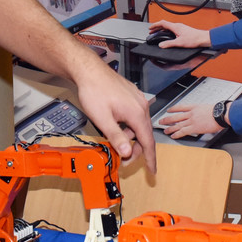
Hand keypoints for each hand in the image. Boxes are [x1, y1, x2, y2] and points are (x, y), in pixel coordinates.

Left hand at [72, 58, 157, 172]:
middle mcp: (141, 106)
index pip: (148, 141)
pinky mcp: (131, 96)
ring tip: (116, 143)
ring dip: (130, 137)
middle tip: (123, 159)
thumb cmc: (94, 90)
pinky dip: (129, 127)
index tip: (152, 170)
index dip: (150, 158)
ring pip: (139, 125)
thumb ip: (116, 137)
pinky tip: (117, 128)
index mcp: (137, 113)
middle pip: (144, 135)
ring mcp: (137, 100)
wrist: (89, 70)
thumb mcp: (103, 119)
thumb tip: (127, 152)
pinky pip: (135, 116)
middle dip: (135, 150)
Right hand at [149, 21, 209, 49]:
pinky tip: (168, 36)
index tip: (150, 28)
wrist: (203, 39)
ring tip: (158, 34)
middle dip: (157, 28)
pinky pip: (172, 29)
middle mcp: (178, 26)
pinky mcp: (183, 31)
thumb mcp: (179, 43)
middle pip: (164, 24)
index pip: (162, 23)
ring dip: (162, 30)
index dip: (155, 25)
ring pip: (168, 27)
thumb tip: (161, 45)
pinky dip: (167, 32)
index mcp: (176, 27)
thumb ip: (169, 44)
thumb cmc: (194, 39)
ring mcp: (181, 28)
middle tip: (152, 32)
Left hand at [159, 104, 219, 138]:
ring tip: (165, 130)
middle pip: (176, 116)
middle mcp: (191, 113)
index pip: (181, 107)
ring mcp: (192, 120)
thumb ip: (203, 111)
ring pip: (177, 124)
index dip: (173, 109)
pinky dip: (177, 134)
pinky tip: (173, 135)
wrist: (220, 114)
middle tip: (161, 121)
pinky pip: (183, 131)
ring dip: (170, 128)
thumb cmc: (218, 111)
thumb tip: (203, 116)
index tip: (169, 110)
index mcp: (195, 107)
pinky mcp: (194, 128)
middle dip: (167, 119)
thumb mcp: (208, 108)